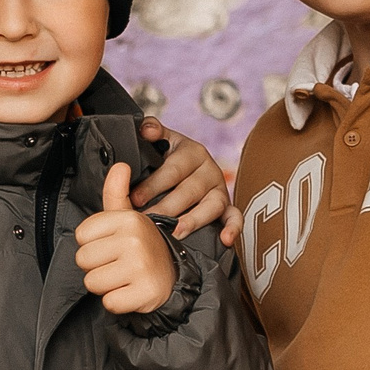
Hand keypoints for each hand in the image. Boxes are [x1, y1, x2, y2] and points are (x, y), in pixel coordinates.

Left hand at [75, 163, 178, 315]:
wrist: (174, 277)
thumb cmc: (142, 247)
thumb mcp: (129, 218)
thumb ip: (116, 193)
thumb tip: (119, 165)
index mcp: (129, 219)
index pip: (81, 236)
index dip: (93, 244)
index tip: (113, 245)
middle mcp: (135, 239)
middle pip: (83, 260)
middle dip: (97, 267)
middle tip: (119, 264)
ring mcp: (141, 266)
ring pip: (93, 282)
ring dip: (106, 285)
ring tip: (125, 277)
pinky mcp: (145, 292)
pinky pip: (109, 302)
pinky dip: (118, 302)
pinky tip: (131, 292)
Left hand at [133, 118, 230, 239]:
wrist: (189, 170)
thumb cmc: (168, 160)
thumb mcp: (161, 142)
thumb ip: (151, 132)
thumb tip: (147, 129)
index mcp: (191, 151)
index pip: (173, 168)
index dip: (153, 184)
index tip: (135, 199)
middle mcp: (208, 168)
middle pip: (190, 190)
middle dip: (166, 207)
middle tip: (148, 220)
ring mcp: (220, 188)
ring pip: (212, 205)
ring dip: (194, 220)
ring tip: (176, 232)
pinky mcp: (228, 206)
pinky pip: (235, 217)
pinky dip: (233, 228)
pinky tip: (226, 239)